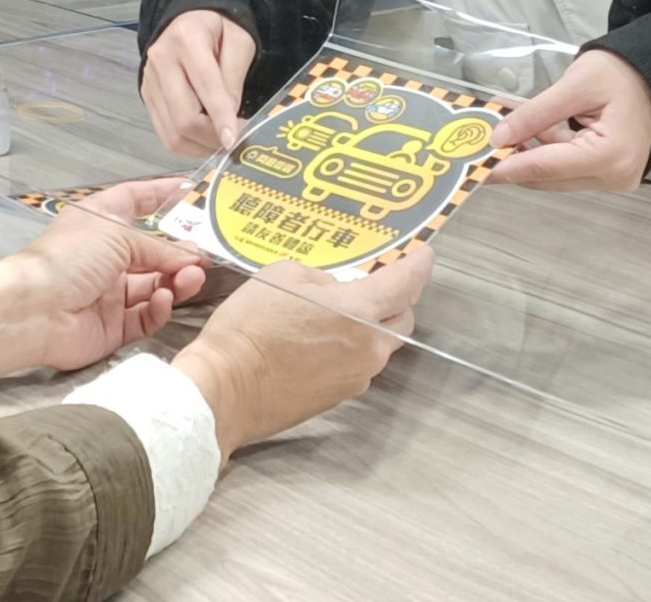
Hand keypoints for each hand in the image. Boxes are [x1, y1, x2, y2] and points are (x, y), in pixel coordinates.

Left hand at [11, 179, 208, 374]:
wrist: (35, 310)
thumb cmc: (71, 257)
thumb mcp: (118, 236)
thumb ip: (159, 247)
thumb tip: (193, 256)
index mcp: (101, 222)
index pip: (135, 201)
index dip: (160, 194)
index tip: (191, 190)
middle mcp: (106, 255)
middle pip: (152, 252)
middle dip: (179, 253)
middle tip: (205, 256)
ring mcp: (110, 293)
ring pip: (154, 285)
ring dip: (176, 280)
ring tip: (192, 277)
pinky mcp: (114, 327)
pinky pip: (146, 316)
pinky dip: (159, 307)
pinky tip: (164, 298)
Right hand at [141, 11, 256, 154]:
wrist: (190, 19)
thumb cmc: (220, 29)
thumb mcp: (240, 43)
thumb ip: (235, 77)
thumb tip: (230, 119)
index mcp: (187, 39)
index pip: (205, 85)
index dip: (220, 116)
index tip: (233, 140)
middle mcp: (161, 59)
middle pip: (183, 116)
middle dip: (210, 137)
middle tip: (232, 140)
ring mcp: (149, 79)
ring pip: (172, 131)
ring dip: (199, 145)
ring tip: (219, 140)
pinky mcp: (146, 95)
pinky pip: (165, 132)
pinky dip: (187, 143)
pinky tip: (203, 138)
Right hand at [171, 248, 432, 461]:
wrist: (226, 389)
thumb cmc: (251, 326)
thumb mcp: (282, 275)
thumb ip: (320, 279)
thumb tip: (332, 292)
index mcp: (360, 312)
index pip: (407, 284)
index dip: (419, 265)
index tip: (424, 253)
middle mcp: (369, 349)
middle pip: (402, 319)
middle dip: (397, 298)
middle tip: (378, 281)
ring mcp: (356, 377)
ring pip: (379, 345)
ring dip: (370, 326)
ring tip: (337, 312)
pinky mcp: (338, 397)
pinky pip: (356, 364)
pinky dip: (348, 348)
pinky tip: (318, 340)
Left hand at [484, 49, 650, 191]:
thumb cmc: (621, 73)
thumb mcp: (574, 86)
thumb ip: (534, 113)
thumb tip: (498, 138)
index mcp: (609, 157)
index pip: (547, 166)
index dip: (507, 165)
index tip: (475, 167)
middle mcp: (613, 177)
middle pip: (549, 175)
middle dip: (513, 157)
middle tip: (476, 144)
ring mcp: (612, 177)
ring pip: (554, 172)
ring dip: (526, 150)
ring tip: (497, 125)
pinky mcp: (607, 171)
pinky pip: (566, 165)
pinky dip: (544, 146)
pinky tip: (522, 128)